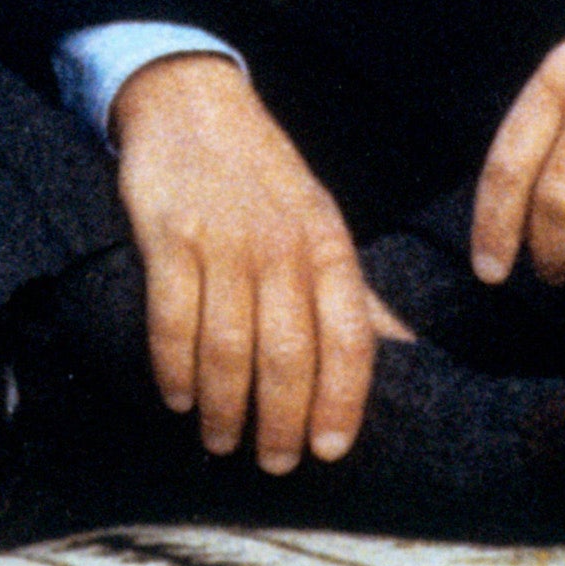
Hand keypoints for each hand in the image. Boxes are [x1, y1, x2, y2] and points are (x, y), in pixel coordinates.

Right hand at [106, 54, 411, 472]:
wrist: (190, 102)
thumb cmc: (259, 174)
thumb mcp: (318, 217)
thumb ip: (345, 285)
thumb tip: (395, 348)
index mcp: (327, 242)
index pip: (349, 336)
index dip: (342, 400)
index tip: (330, 450)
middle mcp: (282, 244)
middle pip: (290, 353)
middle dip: (282, 420)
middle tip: (274, 463)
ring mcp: (224, 239)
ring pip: (230, 346)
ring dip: (227, 407)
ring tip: (222, 440)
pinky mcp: (169, 235)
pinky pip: (174, 319)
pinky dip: (176, 368)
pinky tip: (178, 398)